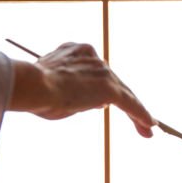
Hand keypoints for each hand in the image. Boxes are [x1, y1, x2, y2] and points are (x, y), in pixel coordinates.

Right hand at [9, 42, 154, 136]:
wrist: (31, 86)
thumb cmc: (33, 93)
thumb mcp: (53, 89)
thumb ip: (74, 92)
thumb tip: (96, 102)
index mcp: (75, 52)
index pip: (96, 71)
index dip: (105, 86)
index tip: (110, 98)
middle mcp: (92, 58)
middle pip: (114, 81)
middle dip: (126, 100)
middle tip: (140, 118)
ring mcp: (102, 72)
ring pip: (123, 93)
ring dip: (136, 112)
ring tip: (148, 129)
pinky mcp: (110, 88)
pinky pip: (130, 103)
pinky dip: (140, 114)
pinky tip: (150, 126)